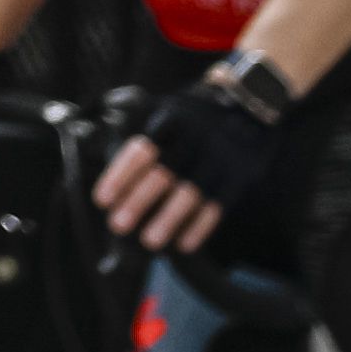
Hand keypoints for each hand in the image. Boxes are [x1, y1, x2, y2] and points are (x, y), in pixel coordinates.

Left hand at [94, 72, 290, 249]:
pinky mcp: (239, 176)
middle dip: (138, 201)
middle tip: (117, 225)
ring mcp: (218, 157)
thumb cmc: (193, 116)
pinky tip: (184, 244)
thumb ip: (142, 131)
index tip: (102, 200)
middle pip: (163, 173)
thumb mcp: (167, 109)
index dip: (120, 175)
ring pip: (190, 193)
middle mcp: (193, 138)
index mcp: (170, 120)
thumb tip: (106, 159)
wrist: (248, 107)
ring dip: (168, 219)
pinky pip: (218, 205)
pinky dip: (200, 226)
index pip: (140, 150)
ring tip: (149, 241)